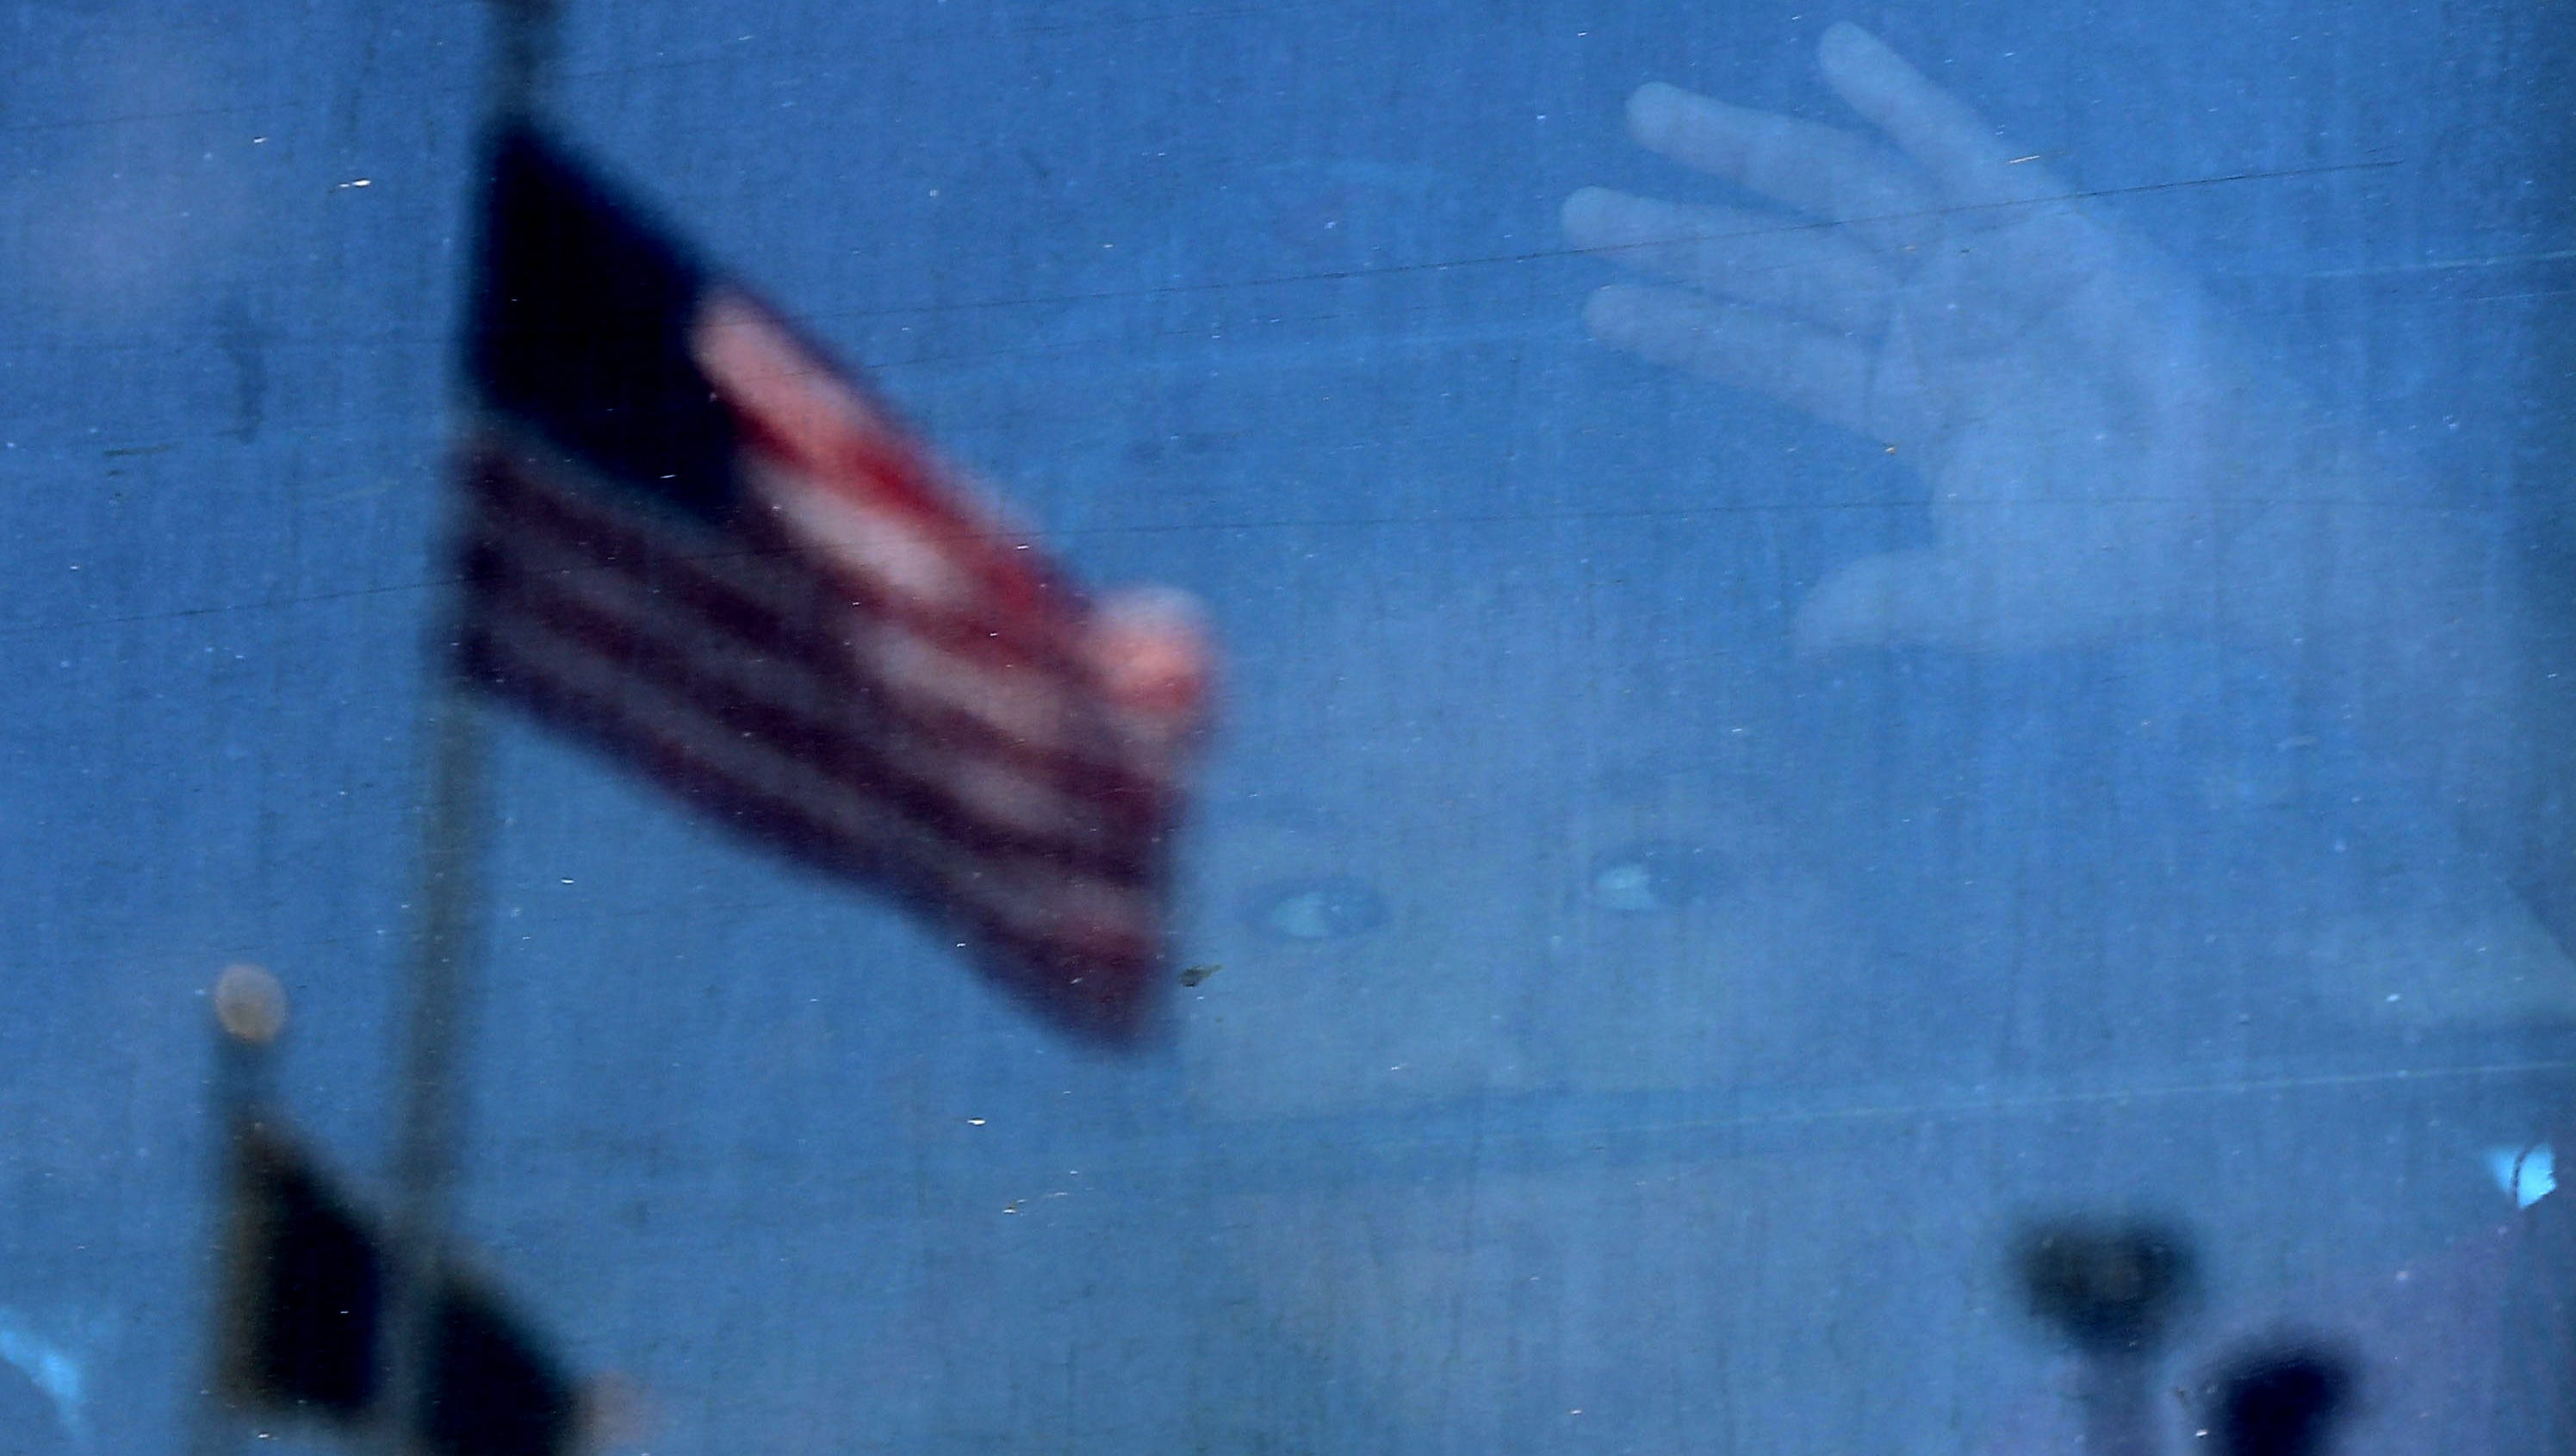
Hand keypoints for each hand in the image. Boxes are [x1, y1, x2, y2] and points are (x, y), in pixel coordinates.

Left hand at [1564, 23, 2332, 652]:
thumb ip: (1886, 601)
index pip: (1769, 352)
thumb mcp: (1979, 598)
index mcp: (1908, 401)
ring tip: (1647, 115)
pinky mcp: (2052, 231)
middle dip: (1681, 233)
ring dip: (1745, 153)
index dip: (1686, 326)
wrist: (2234, 528)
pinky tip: (1832, 52)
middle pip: (1778, 265)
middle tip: (1576, 211)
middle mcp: (1931, 322)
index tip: (1598, 304)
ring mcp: (1983, 270)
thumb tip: (1801, 639)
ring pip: (1838, 197)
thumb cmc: (2120, 567)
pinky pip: (1965, 153)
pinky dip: (1902, 100)